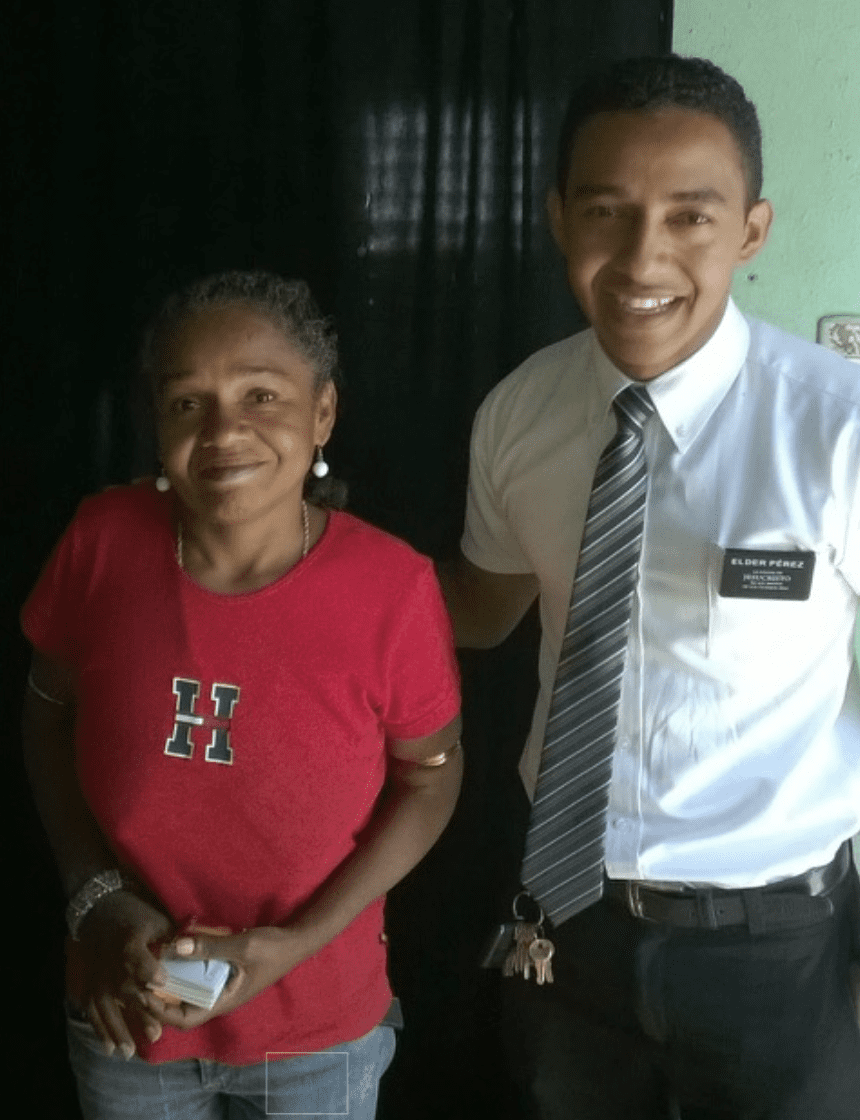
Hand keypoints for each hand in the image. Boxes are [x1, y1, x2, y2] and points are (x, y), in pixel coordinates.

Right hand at [70, 891, 173, 1056]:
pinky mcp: (90, 985)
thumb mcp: (157, 920)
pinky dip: (101, 1029)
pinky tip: (110, 1049)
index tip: (161, 981)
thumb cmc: (138, 916)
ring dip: (118, 1029)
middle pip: (124, 988)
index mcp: (130, 941)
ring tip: (131, 1051)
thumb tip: (195, 955)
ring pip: (107, 1006)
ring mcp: (97, 975)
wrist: (101, 912)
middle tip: (155, 1034)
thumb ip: (173, 940)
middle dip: (139, 1011)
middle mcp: (110, 961)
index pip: (136, 956)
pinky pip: (93, 1010)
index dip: (147, 968)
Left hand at [156, 923, 312, 1030]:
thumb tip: (175, 946)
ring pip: (189, 989)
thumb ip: (210, 946)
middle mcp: (219, 996)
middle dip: (161, 994)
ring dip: (172, 978)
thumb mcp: (242, 947)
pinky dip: (186, 965)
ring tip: (154, 962)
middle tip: (141, 977)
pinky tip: (178, 948)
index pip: (184, 1019)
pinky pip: (199, 974)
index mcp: (223, 1001)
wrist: (297, 940)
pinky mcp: (225, 970)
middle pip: (182, 1005)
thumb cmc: (272, 949)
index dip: (160, 1010)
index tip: (143, 992)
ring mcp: (222, 983)